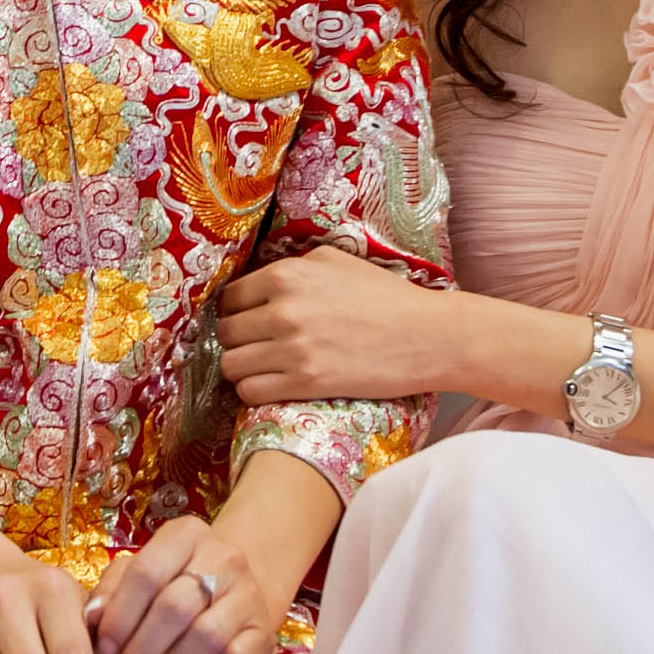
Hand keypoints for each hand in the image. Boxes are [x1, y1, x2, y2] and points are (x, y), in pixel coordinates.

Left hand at [86, 509, 284, 653]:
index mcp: (186, 534)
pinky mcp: (265, 631)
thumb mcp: (138, 573)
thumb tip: (92, 618)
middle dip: (141, 649)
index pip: (145, 573)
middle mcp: (224, 557)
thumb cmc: (173, 583)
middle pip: (173, 608)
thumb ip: (111, 589)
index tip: (104, 649)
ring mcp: (250, 594)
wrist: (232, 590)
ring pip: (204, 637)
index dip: (118, 617)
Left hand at [216, 252, 453, 407]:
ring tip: (263, 369)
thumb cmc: (384, 296)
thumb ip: (292, 267)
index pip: (229, 299)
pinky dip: (255, 392)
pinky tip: (273, 386)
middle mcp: (283, 310)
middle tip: (257, 347)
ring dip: (242, 369)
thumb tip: (258, 282)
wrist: (427, 336)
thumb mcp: (334, 261)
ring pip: (232, 366)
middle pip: (226, 334)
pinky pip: (251, 392)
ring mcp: (293, 349)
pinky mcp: (306, 383)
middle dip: (237, 341)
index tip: (248, 322)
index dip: (236, 312)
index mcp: (286, 276)